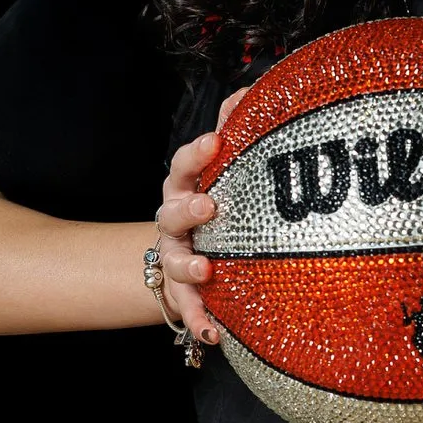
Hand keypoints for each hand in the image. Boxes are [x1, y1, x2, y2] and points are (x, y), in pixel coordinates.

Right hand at [154, 84, 250, 348]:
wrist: (186, 256)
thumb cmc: (210, 202)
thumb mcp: (218, 169)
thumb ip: (231, 128)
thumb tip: (251, 88)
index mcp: (184, 188)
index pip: (182, 166)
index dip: (196, 154)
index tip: (214, 142)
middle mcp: (173, 223)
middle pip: (171, 212)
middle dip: (187, 209)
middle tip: (209, 206)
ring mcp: (175, 258)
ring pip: (174, 261)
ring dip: (188, 265)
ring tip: (207, 269)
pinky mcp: (182, 293)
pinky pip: (187, 310)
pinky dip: (199, 321)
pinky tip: (214, 334)